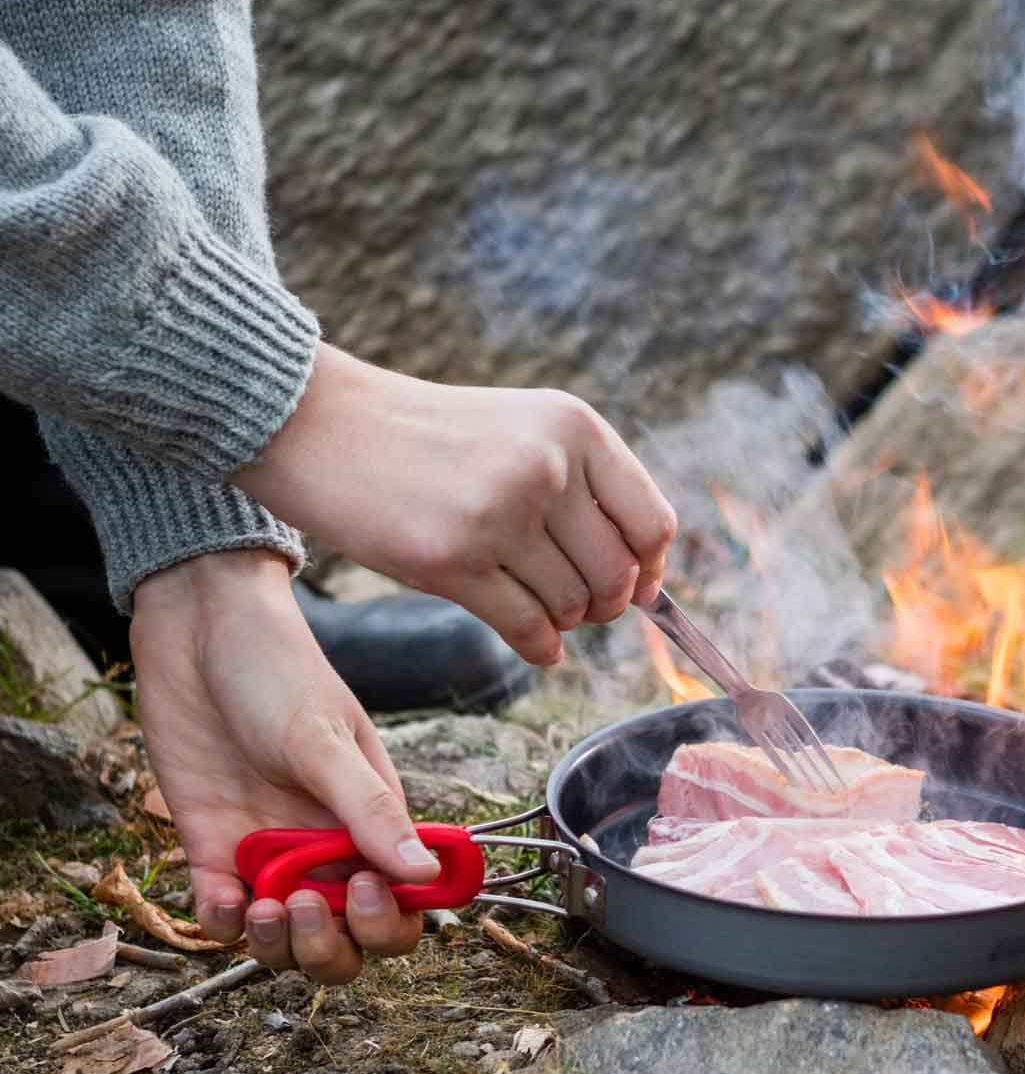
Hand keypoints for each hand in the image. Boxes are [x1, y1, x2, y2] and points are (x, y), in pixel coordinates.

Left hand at [130, 551, 438, 984]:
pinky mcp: (211, 848)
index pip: (403, 903)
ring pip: (286, 940)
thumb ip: (370, 810)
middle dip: (332, 945)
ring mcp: (268, 852)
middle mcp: (325, 847)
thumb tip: (423, 873)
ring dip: (279, 946)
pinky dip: (224, 922)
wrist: (195, 626)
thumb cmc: (275, 668)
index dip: (390, 920)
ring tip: (263, 907)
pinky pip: (222, 915)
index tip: (366, 890)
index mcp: (372, 821)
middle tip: (306, 906)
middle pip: (347, 939)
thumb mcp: (324, 738)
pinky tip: (223, 897)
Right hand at [235, 346, 676, 667]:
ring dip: (562, 621)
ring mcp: (498, 514)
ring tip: (535, 604)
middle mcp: (545, 466)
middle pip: (617, 576)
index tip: (637, 588)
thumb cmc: (430, 439)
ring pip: (572, 607)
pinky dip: (539, 648)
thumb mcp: (523, 430)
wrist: (323, 426)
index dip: (651, 569)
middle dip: (603, 604)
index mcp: (574, 427)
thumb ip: (586, 488)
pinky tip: (532, 642)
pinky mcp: (452, 561)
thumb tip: (646, 581)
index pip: (653, 524)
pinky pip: (528, 630)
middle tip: (575, 603)